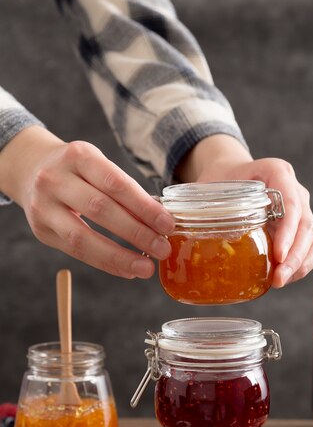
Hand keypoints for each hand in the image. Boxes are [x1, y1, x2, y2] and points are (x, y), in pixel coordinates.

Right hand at [0, 126, 174, 277]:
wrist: (31, 170)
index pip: (116, 184)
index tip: (168, 225)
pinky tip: (127, 270)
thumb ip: (124, 191)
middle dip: (136, 233)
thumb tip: (160, 223)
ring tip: (146, 268)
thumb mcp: (98, 167)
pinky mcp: (41, 230)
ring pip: (83, 236)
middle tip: (162, 249)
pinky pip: (76, 252)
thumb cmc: (78, 171)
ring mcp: (44, 205)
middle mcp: (56, 178)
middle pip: (100, 209)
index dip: (144, 207)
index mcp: (79, 156)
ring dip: (119, 256)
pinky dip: (105, 263)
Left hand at [176, 135, 312, 286]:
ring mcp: (301, 209)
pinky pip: (312, 246)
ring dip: (301, 263)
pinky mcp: (300, 227)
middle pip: (306, 224)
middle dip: (295, 256)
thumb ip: (191, 205)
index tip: (278, 254)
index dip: (288, 230)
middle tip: (277, 279)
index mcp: (276, 171)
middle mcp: (295, 189)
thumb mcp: (205, 186)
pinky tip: (283, 279)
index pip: (292, 201)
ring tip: (279, 283)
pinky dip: (303, 264)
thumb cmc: (218, 181)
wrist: (230, 174)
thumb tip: (163, 231)